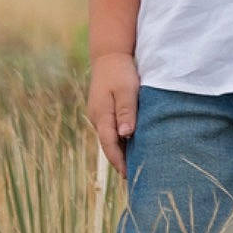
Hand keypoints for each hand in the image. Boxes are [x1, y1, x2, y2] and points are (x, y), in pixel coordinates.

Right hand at [86, 51, 139, 173]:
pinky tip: (131, 146)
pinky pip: (112, 130)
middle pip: (109, 145)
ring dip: (121, 152)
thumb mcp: (126, 89)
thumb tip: (126, 134)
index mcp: (101, 115)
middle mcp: (97, 118)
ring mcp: (99, 115)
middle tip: (135, 178)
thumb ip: (126, 111)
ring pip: (110, 138)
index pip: (110, 145)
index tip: (129, 176)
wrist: (109, 55)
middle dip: (120, 162)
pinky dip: (121, 140)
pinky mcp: (104, 110)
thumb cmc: (120, 71)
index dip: (119, 162)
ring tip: (135, 166)